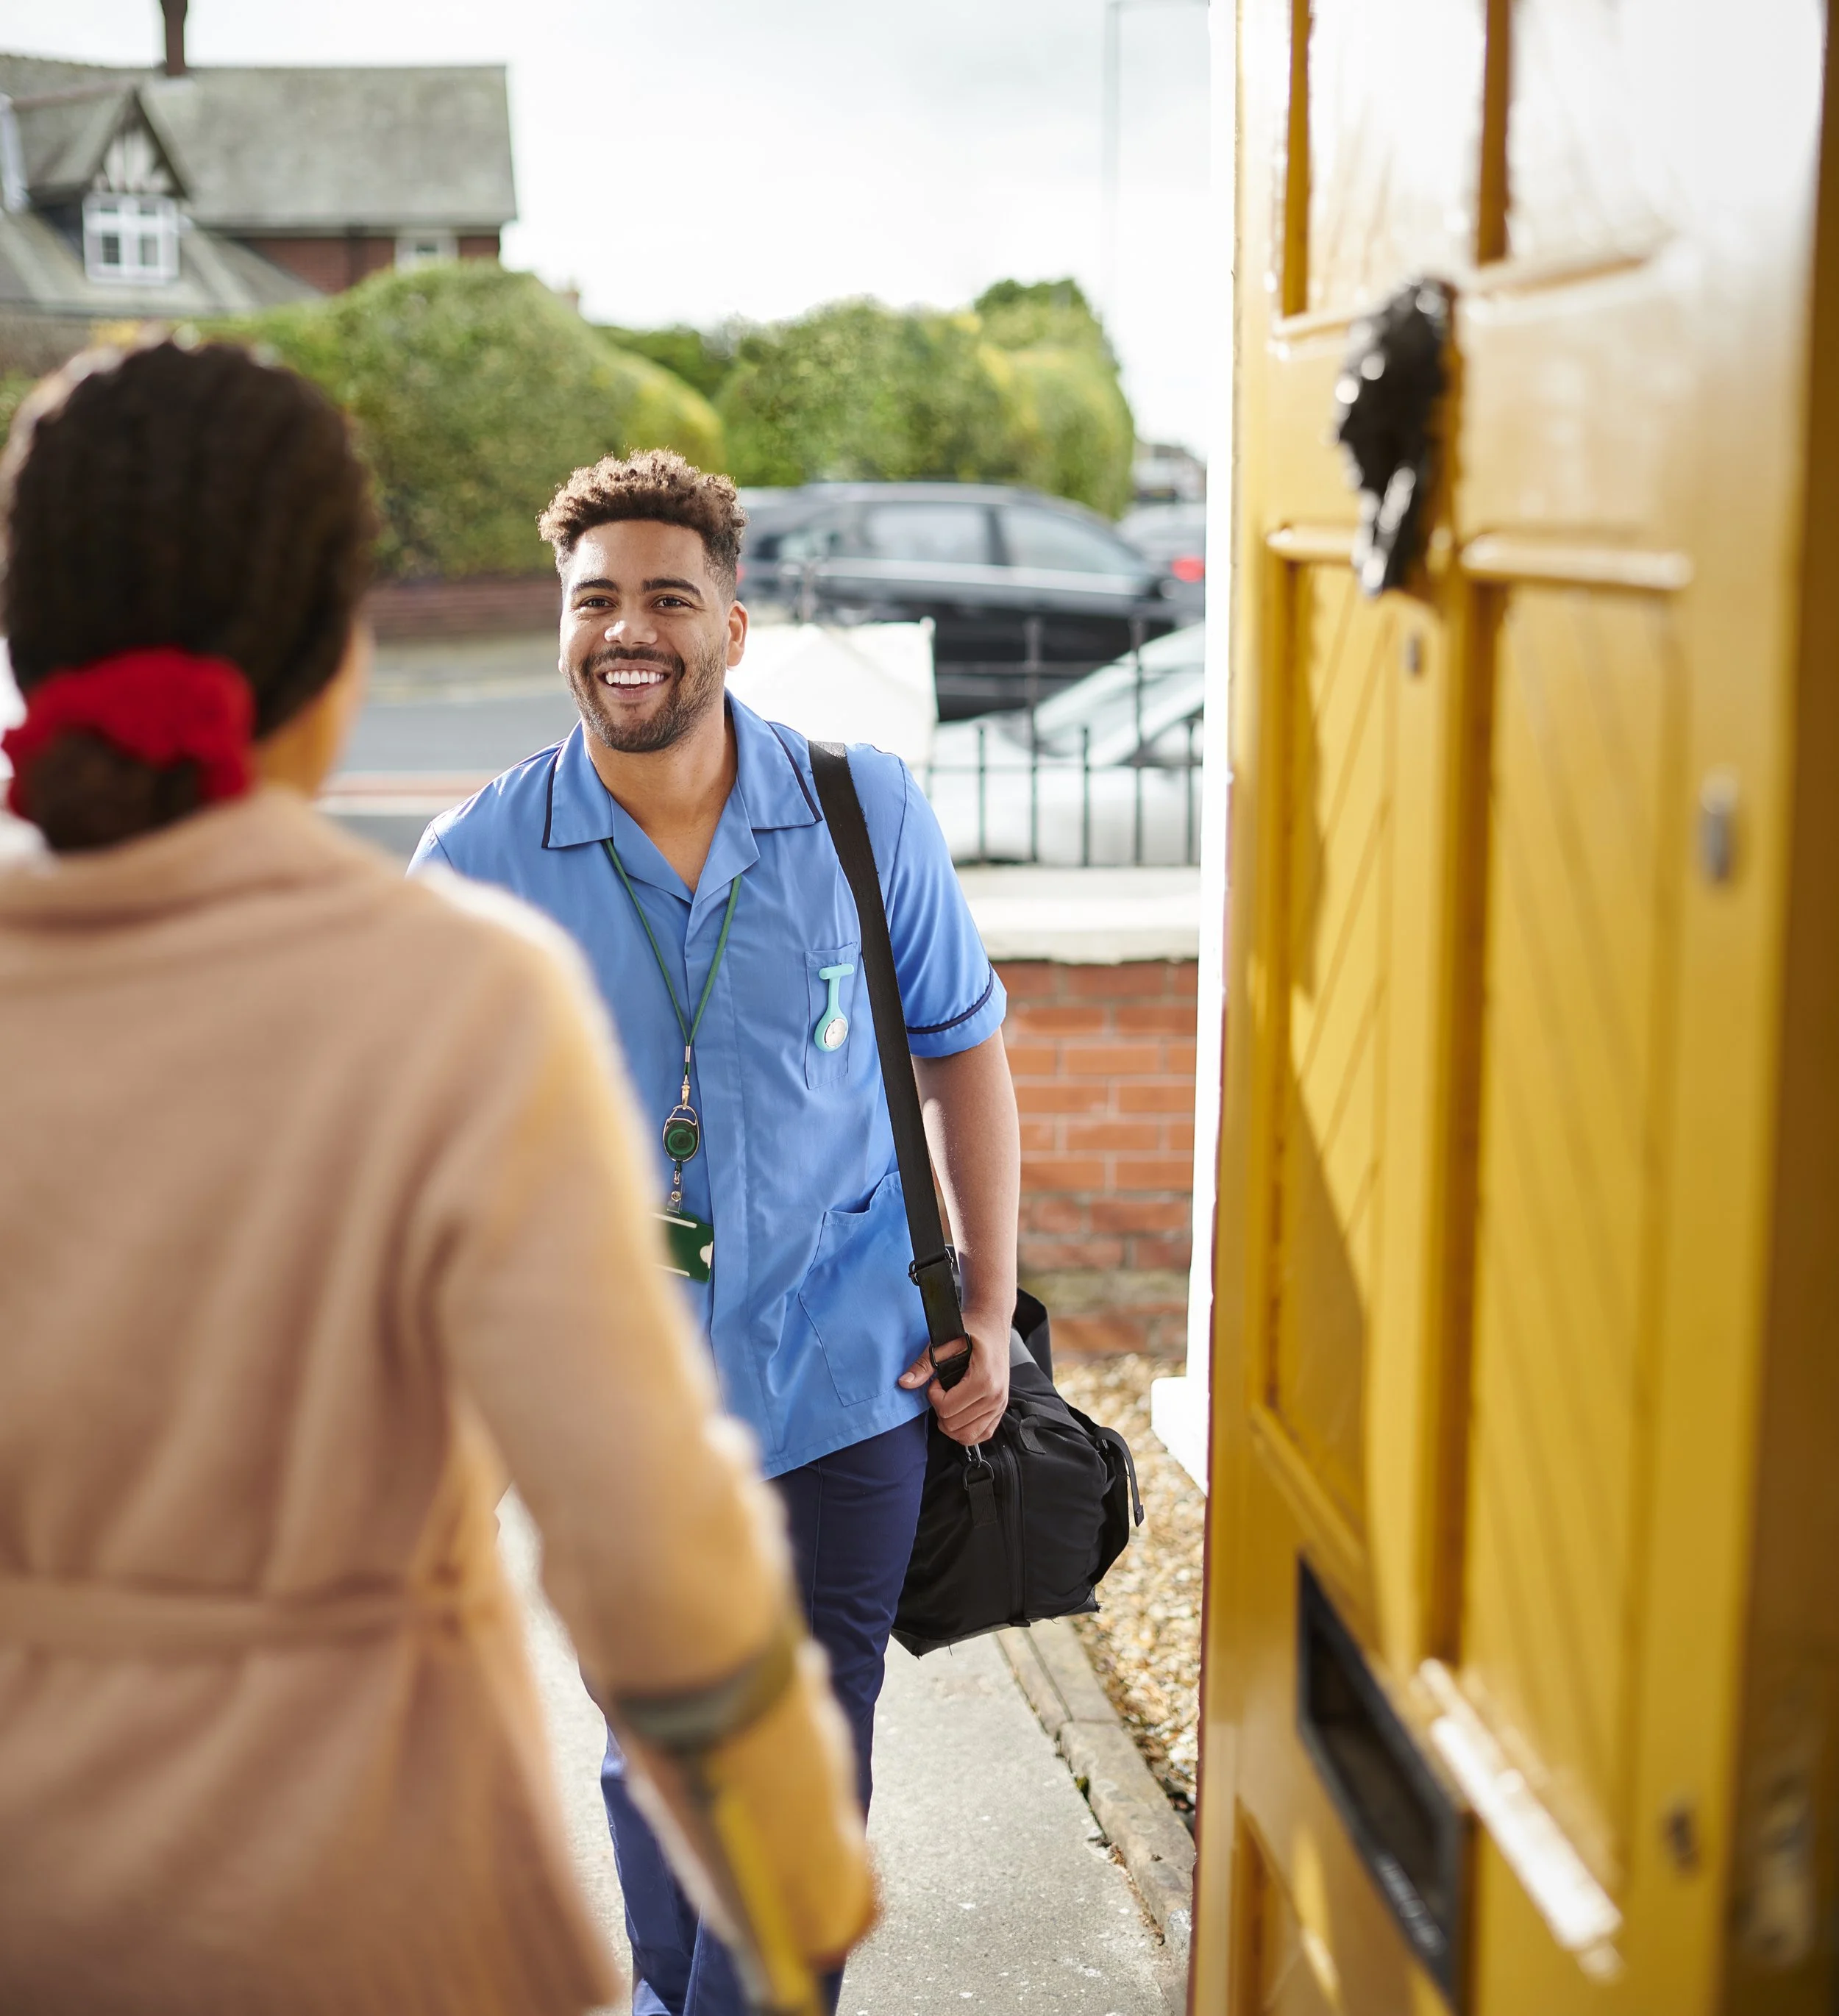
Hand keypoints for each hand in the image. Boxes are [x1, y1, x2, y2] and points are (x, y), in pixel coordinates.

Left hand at [898, 1314, 1009, 1445]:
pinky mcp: (1000, 1410)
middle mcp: (995, 1397)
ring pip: (967, 1436)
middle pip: (954, 1426)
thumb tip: (904, 1382)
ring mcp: (1000, 1406)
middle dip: (941, 1408)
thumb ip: (924, 1364)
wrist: (992, 1325)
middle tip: (943, 1388)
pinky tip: (959, 1412)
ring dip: (951, 1421)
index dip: (934, 1396)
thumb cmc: (972, 1330)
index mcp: (984, 1380)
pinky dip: (966, 1429)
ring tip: (950, 1399)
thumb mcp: (946, 1343)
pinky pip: (981, 1435)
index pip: (947, 1409)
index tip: (937, 1380)